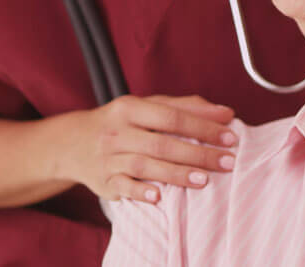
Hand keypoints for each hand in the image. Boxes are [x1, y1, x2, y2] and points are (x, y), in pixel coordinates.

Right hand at [60, 94, 237, 202]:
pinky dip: (140, 192)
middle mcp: (117, 131)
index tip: (230, 137)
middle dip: (198, 153)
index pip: (172, 116)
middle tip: (227, 162)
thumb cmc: (123, 122)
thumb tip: (226, 113)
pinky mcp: (103, 181)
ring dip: (176, 174)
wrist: (74, 142)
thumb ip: (186, 107)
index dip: (202, 127)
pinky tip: (159, 197)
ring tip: (204, 180)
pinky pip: (123, 186)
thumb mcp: (148, 106)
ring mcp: (108, 157)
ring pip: (144, 165)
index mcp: (130, 107)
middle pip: (162, 143)